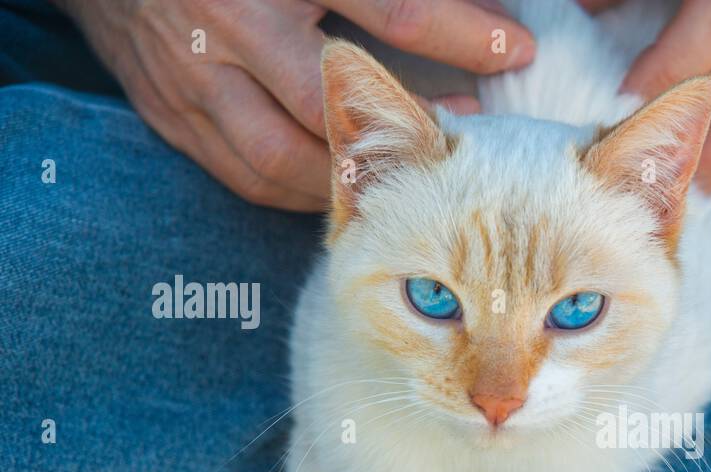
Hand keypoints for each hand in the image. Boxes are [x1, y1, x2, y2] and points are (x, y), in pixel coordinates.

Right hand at [55, 0, 534, 210]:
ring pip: (286, 158)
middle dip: (404, 136)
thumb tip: (480, 16)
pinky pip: (247, 176)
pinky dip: (300, 192)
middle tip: (461, 148)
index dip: (458, 36)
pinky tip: (341, 195)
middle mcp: (232, 28)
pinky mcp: (174, 117)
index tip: (516, 52)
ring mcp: (196, 80)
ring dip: (352, 180)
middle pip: (330, 105)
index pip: (387, 8)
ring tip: (409, 185)